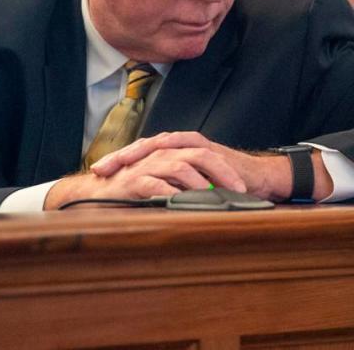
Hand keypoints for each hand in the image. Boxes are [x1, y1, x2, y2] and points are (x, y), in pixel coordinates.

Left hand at [86, 131, 292, 197]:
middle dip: (120, 156)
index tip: (95, 173)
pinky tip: (158, 154)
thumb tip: (143, 210)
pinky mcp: (209, 148)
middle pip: (144, 145)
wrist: (258, 180)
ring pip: (161, 142)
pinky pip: (188, 146)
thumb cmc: (224, 188)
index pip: (140, 155)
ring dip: (139, 152)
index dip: (118, 162)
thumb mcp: (191, 193)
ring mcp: (193, 145)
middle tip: (100, 169)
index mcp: (172, 155)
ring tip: (121, 164)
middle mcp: (179, 146)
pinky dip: (174, 153)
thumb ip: (171, 194)